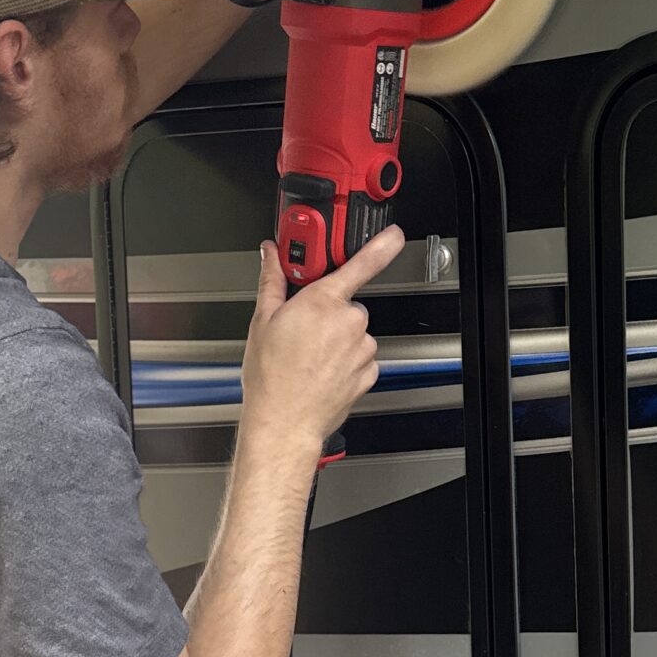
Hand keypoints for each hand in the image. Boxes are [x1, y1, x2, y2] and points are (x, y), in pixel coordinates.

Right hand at [238, 224, 406, 452]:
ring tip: (309, 357)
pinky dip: (345, 362)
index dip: (382, 245)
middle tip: (303, 331)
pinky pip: (360, 357)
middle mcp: (348, 322)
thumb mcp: (262, 321)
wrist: (284, 421)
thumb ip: (273, 280)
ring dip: (337, 340)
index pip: (362, 264)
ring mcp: (362, 348)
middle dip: (329, 313)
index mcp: (323, 302)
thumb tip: (271, 256)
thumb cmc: (272, 377)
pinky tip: (322, 371)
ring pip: (354, 333)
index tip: (394, 235)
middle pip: (347, 304)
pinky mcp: (368, 372)